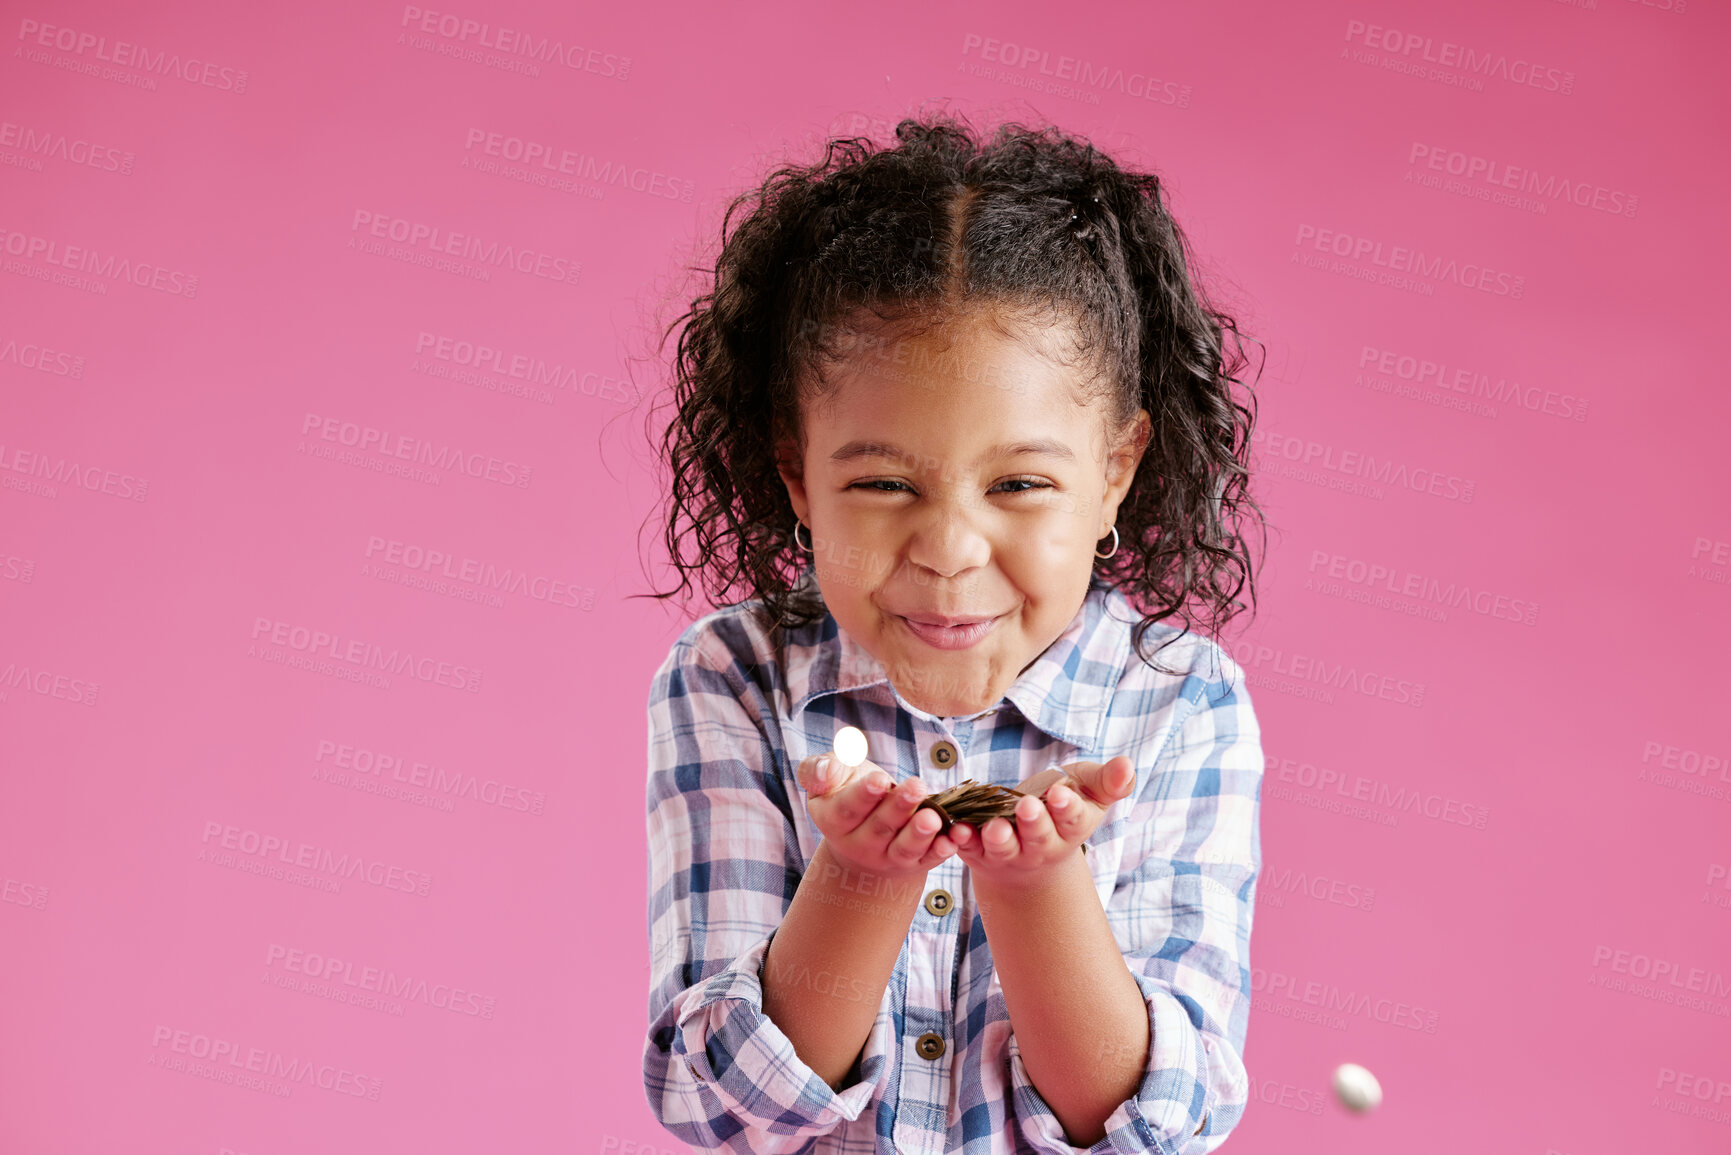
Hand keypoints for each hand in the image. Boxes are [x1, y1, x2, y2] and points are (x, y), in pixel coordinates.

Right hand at [795, 753, 963, 879]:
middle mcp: (858, 844)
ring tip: (933, 817)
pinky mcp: (914, 863)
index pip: (847, 808)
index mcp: (833, 820)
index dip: (864, 795)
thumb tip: (826, 771)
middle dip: (899, 807)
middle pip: (880, 826)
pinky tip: (952, 839)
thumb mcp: (828, 776)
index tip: (880, 781)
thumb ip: (819, 770)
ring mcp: (887, 857)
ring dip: (920, 833)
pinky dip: (941, 851)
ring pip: (904, 848)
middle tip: (916, 786)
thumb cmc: (845, 790)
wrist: (861, 830)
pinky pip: (928, 859)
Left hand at [951, 755, 1136, 890]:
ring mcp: (1010, 851)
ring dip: (998, 838)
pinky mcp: (979, 851)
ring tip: (994, 828)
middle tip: (1029, 806)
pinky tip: (955, 829)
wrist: (1032, 858)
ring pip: (1004, 847)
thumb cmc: (1063, 810)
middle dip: (1034, 822)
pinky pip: (969, 848)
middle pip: (1039, 836)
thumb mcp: (1090, 793)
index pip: (1073, 819)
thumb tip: (1128, 765)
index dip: (1067, 807)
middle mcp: (1042, 845)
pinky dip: (962, 839)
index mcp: (1071, 828)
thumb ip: (1109, 781)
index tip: (1060, 794)